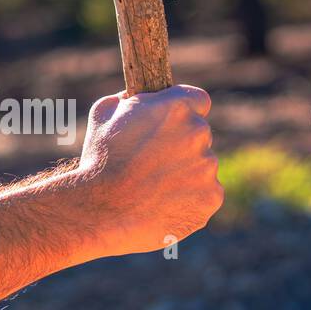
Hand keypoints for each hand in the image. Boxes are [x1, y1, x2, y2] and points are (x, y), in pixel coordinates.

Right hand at [77, 85, 223, 255]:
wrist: (101, 211)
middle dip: (181, 146)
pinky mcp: (212, 197)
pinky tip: (164, 205)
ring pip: (202, 167)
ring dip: (186, 174)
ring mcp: (208, 167)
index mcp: (176, 107)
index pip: (199, 101)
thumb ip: (126, 100)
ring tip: (154, 189)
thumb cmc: (99, 163)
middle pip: (199, 136)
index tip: (174, 125)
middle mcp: (198, 133)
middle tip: (154, 164)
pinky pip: (206, 195)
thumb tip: (132, 98)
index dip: (186, 112)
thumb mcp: (103, 116)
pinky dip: (190, 200)